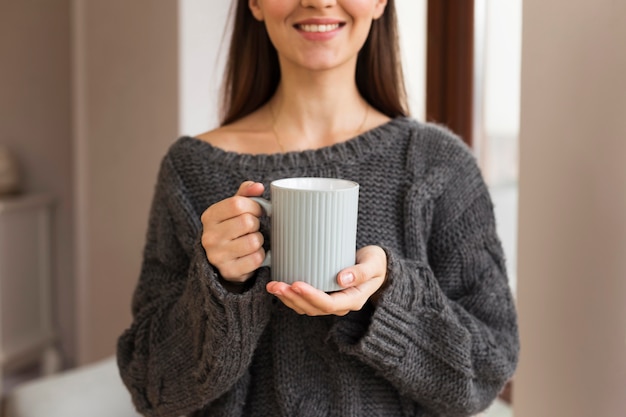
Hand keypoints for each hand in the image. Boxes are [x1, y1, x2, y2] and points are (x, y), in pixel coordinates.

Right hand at [201, 181, 265, 282]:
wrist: (221, 260)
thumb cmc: (231, 228)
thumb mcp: (233, 209)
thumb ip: (245, 194)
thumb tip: (258, 187)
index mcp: (209, 216)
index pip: (237, 204)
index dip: (254, 206)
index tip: (257, 211)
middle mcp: (209, 237)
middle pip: (247, 222)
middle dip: (256, 224)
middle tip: (252, 228)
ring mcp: (217, 256)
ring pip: (254, 241)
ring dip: (259, 240)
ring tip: (251, 241)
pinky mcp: (229, 271)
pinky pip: (256, 259)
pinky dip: (260, 256)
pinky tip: (251, 254)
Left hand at [265, 245, 387, 315]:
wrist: (376, 266)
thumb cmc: (376, 262)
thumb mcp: (373, 264)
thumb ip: (360, 272)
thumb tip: (342, 279)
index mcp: (353, 300)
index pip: (329, 304)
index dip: (311, 296)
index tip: (296, 284)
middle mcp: (340, 305)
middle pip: (313, 308)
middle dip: (293, 298)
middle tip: (276, 285)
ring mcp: (331, 302)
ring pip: (306, 308)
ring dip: (288, 299)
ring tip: (272, 286)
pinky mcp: (323, 296)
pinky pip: (304, 302)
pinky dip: (290, 296)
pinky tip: (279, 286)